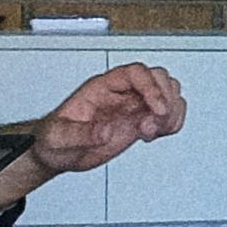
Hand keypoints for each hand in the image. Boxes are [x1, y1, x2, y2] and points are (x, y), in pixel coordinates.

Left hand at [25, 61, 186, 177]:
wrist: (56, 153)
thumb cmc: (54, 140)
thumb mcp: (59, 137)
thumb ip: (81, 134)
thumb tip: (105, 131)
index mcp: (100, 88)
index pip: (134, 73)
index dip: (151, 87)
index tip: (156, 108)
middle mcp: (120, 93)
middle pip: (157, 77)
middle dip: (164, 99)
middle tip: (153, 124)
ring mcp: (131, 107)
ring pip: (168, 91)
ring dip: (171, 111)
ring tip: (153, 131)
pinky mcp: (139, 122)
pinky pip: (167, 113)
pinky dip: (172, 122)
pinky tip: (159, 134)